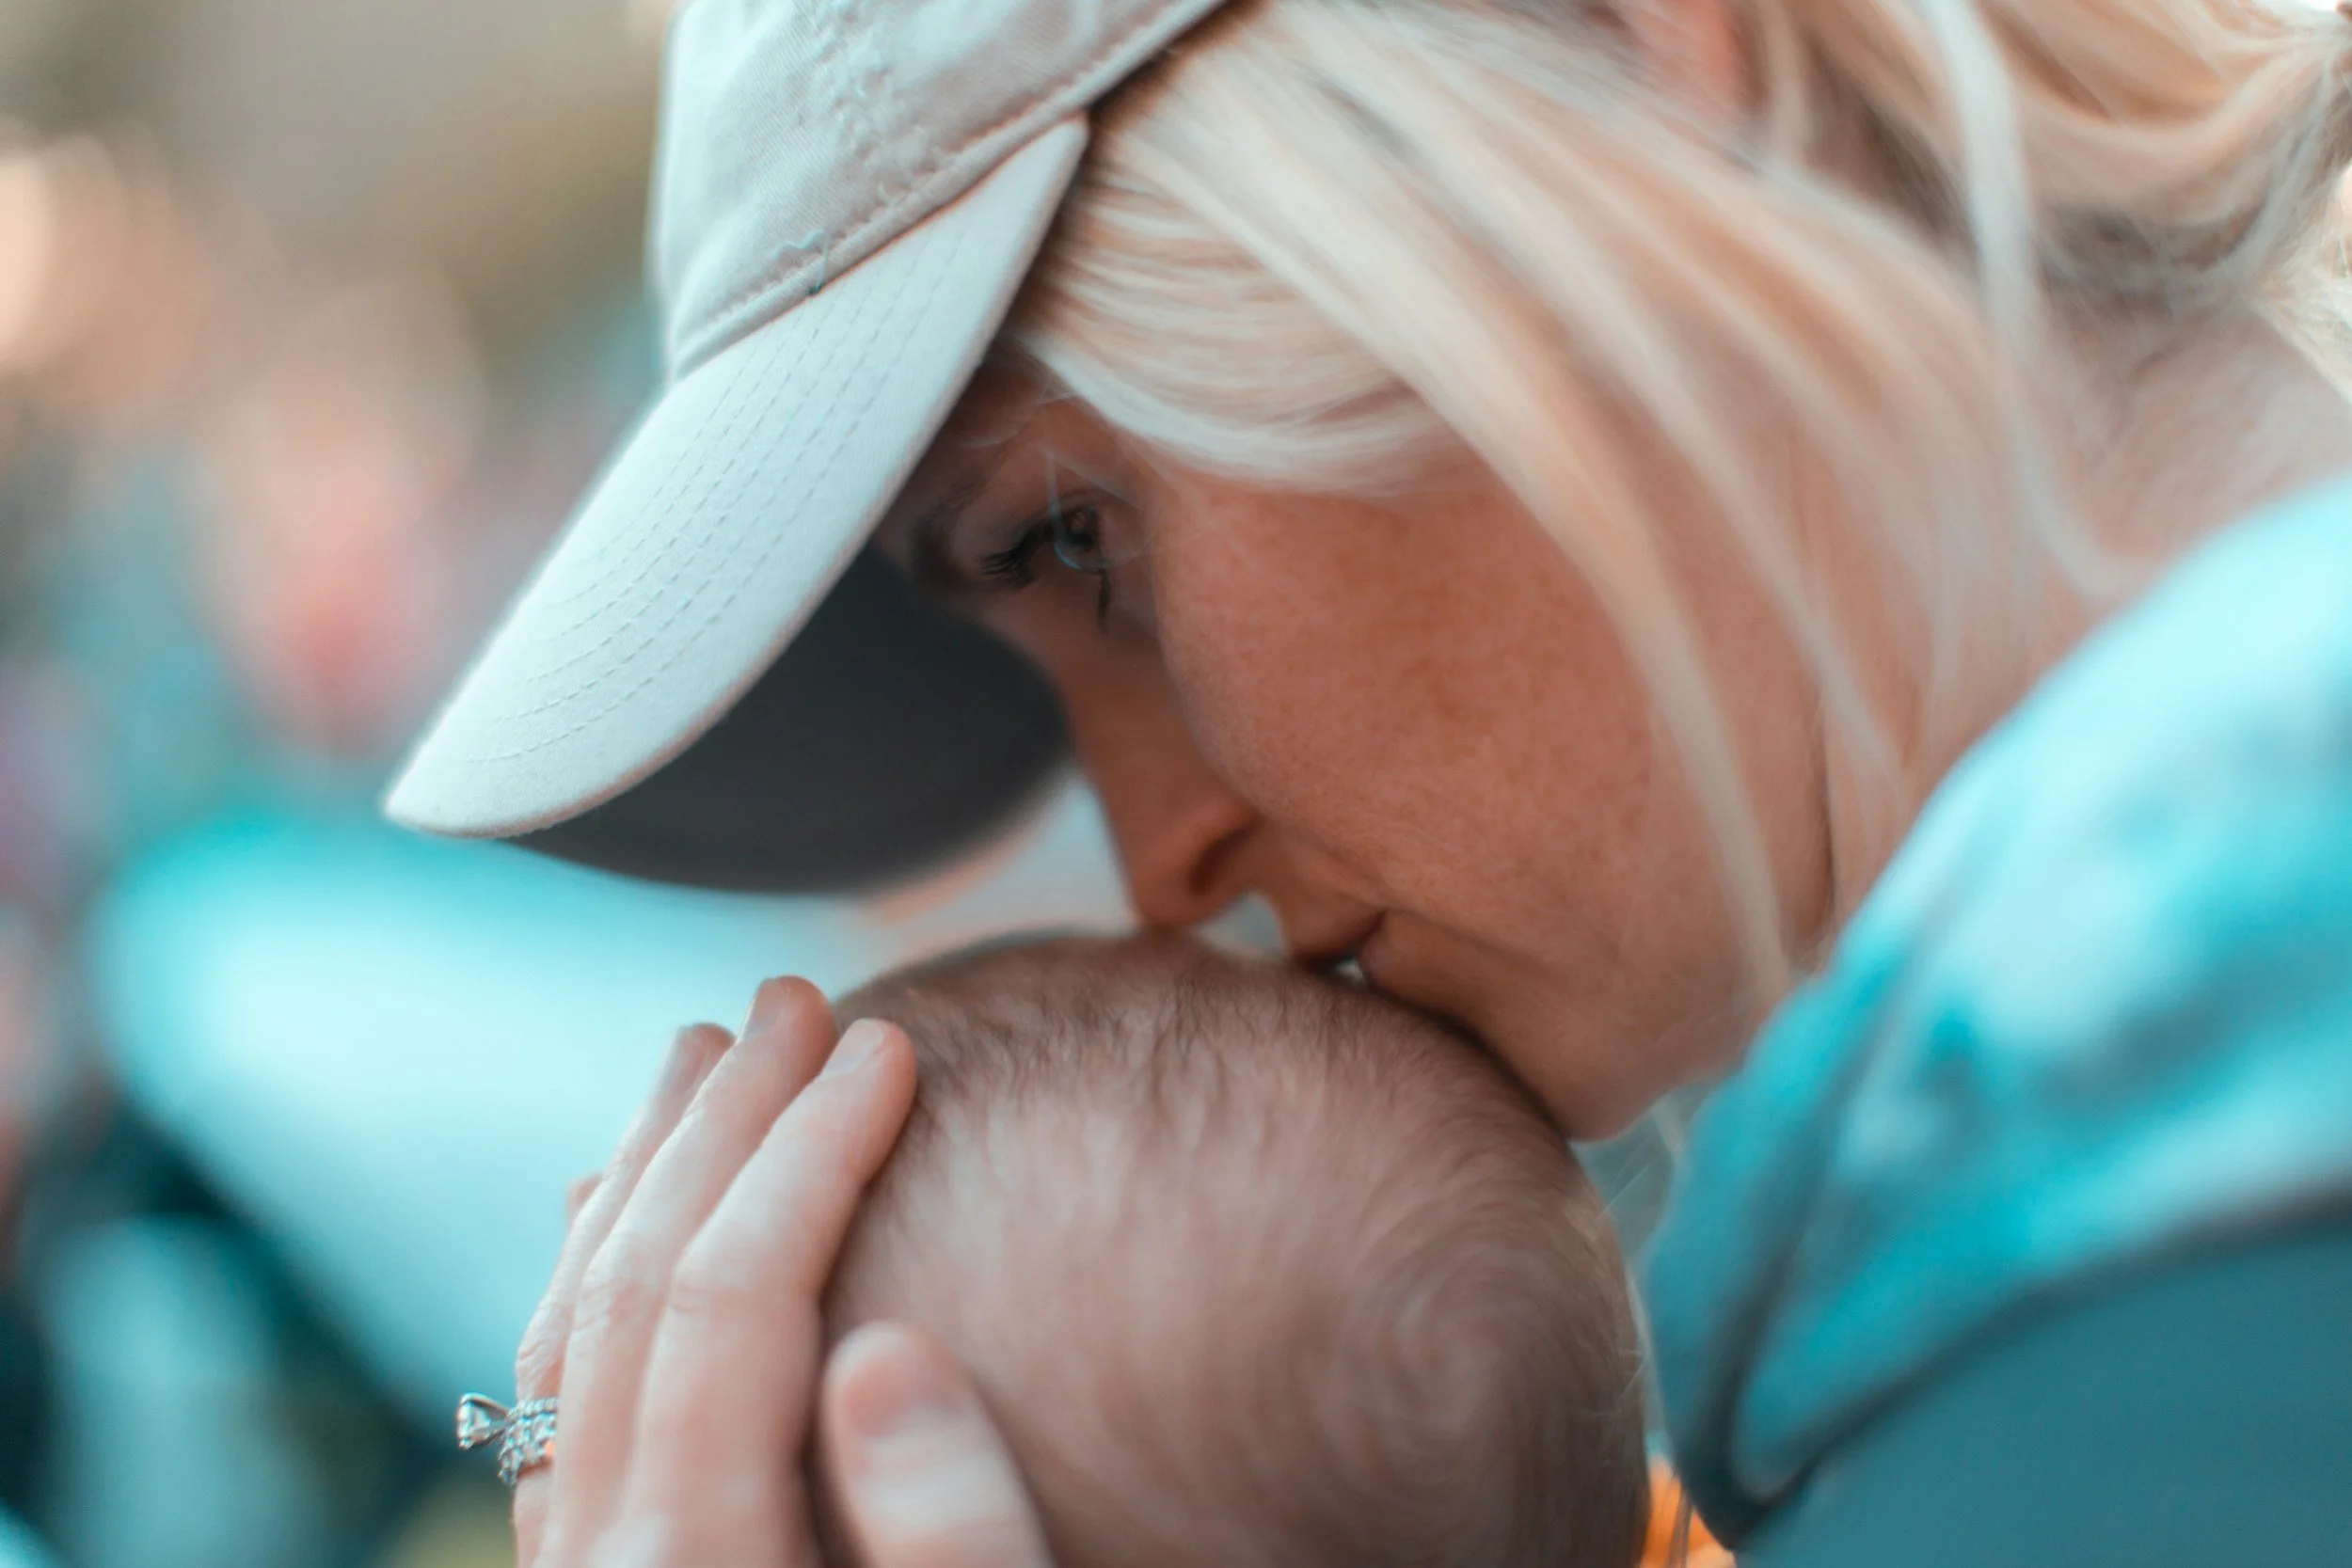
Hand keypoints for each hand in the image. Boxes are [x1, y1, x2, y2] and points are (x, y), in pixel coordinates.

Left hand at [509, 978, 1055, 1566]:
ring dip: (643, 1172)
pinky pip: (550, 1392)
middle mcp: (603, 1559)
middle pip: (634, 1289)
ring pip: (570, 1326)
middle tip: (793, 999)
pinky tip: (614, 1205)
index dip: (814, 1152)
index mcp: (698, 1564)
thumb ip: (943, 1533)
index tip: (887, 1043)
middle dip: (722, 1122)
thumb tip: (889, 1356)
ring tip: (702, 1054)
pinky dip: (590, 1268)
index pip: (736, 1299)